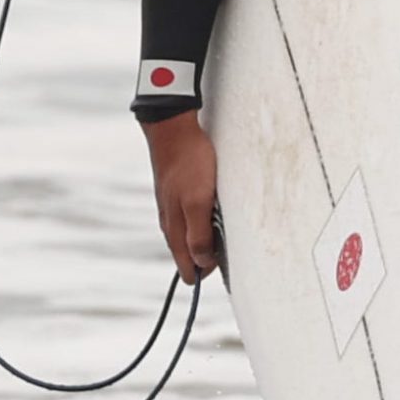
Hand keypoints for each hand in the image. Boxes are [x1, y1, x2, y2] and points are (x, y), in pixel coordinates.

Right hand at [142, 111, 221, 282]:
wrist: (173, 129)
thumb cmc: (189, 163)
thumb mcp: (198, 201)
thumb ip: (199, 234)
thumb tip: (202, 263)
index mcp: (173, 229)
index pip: (187, 268)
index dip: (207, 271)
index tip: (225, 262)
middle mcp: (170, 222)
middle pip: (189, 255)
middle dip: (208, 258)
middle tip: (228, 246)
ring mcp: (172, 208)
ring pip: (190, 237)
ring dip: (207, 240)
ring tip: (224, 232)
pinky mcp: (178, 194)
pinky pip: (191, 219)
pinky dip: (204, 223)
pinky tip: (215, 214)